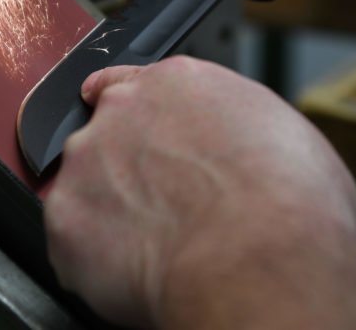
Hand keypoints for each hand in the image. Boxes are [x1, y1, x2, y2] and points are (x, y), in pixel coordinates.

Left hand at [44, 57, 355, 328]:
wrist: (261, 261)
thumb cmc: (290, 204)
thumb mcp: (285, 136)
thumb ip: (240, 132)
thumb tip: (246, 154)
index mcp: (179, 82)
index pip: (130, 81)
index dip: (133, 115)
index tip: (135, 133)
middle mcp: (123, 110)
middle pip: (105, 137)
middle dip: (125, 172)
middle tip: (166, 212)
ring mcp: (87, 162)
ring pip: (84, 188)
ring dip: (108, 215)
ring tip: (155, 250)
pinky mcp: (65, 218)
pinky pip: (72, 243)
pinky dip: (94, 262)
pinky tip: (135, 275)